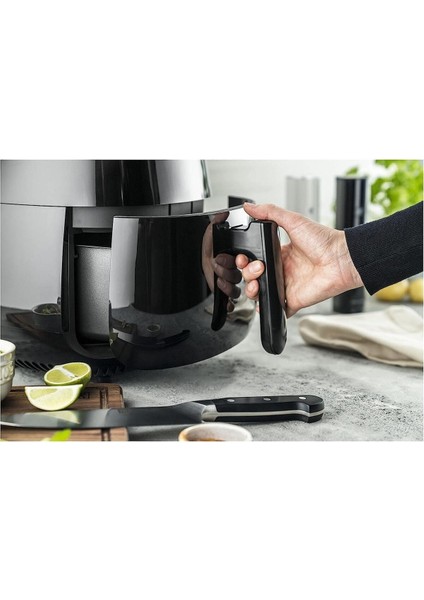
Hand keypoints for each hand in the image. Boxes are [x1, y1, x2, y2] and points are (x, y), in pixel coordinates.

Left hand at [202, 213, 241, 310]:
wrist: (193, 258)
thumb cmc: (206, 249)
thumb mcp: (210, 233)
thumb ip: (217, 222)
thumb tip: (223, 213)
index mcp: (236, 258)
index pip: (242, 262)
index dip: (232, 261)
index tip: (220, 257)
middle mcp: (235, 271)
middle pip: (239, 277)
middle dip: (228, 272)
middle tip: (217, 266)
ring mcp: (229, 282)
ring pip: (235, 289)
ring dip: (227, 286)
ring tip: (218, 280)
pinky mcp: (223, 293)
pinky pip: (230, 302)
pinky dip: (228, 304)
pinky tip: (225, 302)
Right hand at [236, 203, 362, 316]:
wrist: (341, 259)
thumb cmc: (324, 241)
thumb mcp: (294, 220)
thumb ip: (270, 212)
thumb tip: (250, 206)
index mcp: (281, 254)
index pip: (255, 259)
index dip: (245, 260)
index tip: (244, 257)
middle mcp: (282, 270)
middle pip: (254, 276)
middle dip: (247, 273)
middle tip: (257, 267)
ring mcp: (286, 286)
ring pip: (260, 293)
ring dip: (251, 290)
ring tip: (257, 282)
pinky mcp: (292, 300)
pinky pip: (275, 309)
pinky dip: (266, 309)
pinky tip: (263, 301)